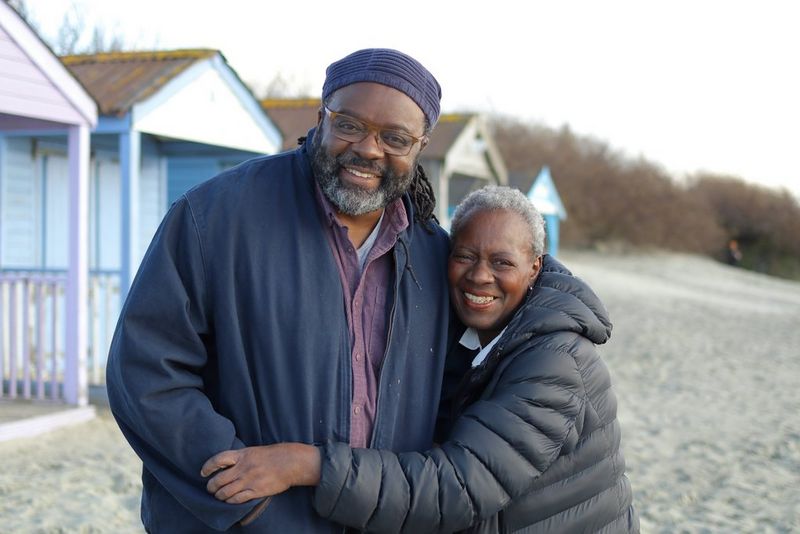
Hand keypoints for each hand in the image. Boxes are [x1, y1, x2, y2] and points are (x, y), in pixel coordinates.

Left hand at [201, 443, 320, 503]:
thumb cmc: (273, 455)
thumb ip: (239, 458)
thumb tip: (225, 466)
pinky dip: (230, 501)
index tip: (203, 472)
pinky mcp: (255, 491)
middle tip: (211, 488)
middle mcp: (243, 468)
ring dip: (219, 496)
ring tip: (219, 496)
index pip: (218, 460)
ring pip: (225, 492)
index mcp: (242, 455)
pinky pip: (237, 499)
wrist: (290, 463)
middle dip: (211, 486)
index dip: (207, 467)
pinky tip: (230, 500)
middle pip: (218, 480)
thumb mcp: (253, 451)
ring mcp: (249, 480)